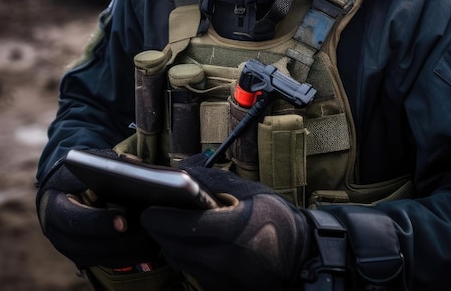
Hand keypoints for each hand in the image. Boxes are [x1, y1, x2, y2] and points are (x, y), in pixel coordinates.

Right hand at [36, 149, 159, 267]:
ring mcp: (68, 247)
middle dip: (121, 240)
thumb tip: (134, 165)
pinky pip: (105, 262)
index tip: (123, 222)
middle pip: (89, 245)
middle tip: (147, 231)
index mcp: (54, 205)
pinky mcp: (81, 255)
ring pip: (99, 257)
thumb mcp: (87, 163)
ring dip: (127, 250)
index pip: (74, 220)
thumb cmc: (79, 172)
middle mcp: (56, 232)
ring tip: (152, 238)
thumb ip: (108, 163)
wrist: (62, 188)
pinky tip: (147, 246)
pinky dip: (127, 256)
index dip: (98, 223)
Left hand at [141, 166, 311, 290]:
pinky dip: (184, 254)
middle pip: (170, 244)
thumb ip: (214, 181)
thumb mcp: (251, 192)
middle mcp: (220, 260)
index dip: (158, 213)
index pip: (177, 225)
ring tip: (173, 222)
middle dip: (159, 226)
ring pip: (177, 259)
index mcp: (229, 231)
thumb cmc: (277, 221)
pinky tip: (193, 240)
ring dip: (169, 240)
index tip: (150, 203)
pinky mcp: (218, 290)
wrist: (300, 259)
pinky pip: (190, 270)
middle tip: (158, 208)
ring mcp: (218, 280)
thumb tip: (183, 172)